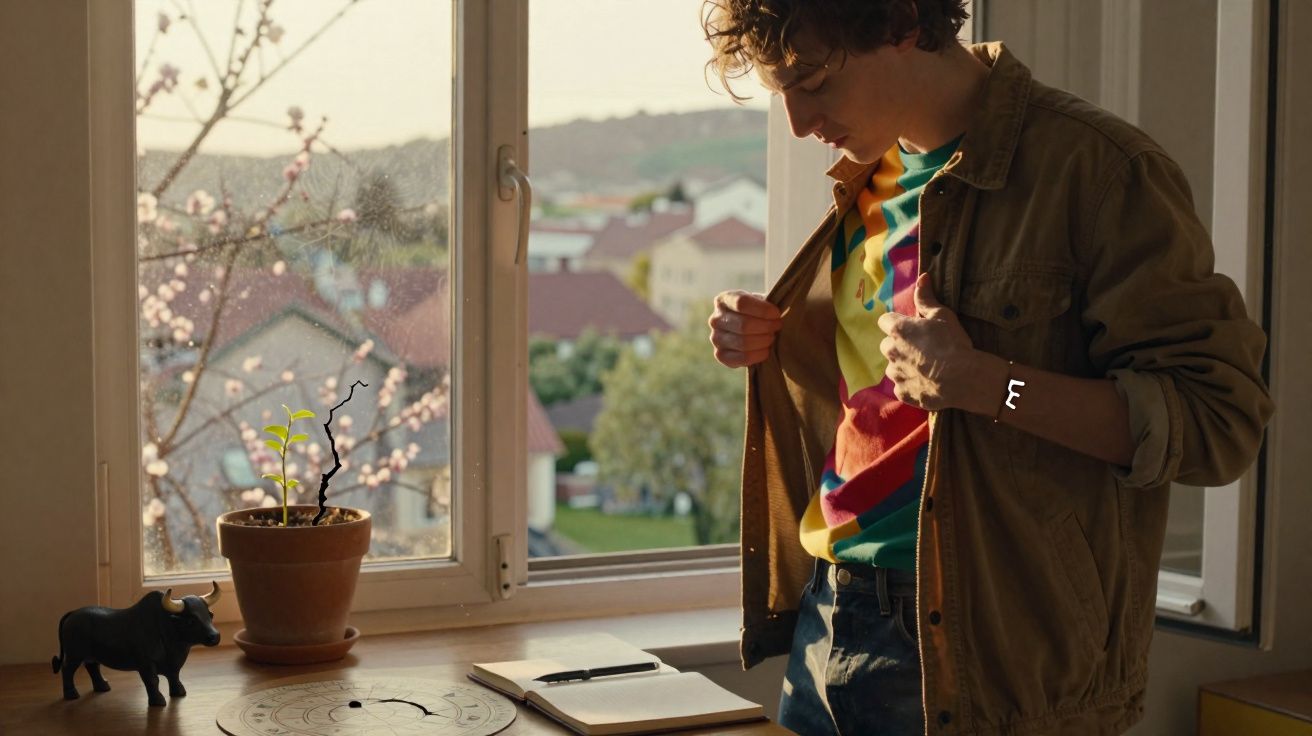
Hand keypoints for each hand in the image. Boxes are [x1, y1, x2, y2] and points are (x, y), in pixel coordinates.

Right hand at [708, 290, 782, 367]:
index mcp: (724, 300)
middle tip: (777, 326)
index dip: (763, 310)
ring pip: (743, 342)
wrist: (749, 330)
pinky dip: (758, 355)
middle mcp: (715, 319)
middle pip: (744, 324)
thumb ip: (767, 303)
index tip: (777, 314)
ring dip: (764, 341)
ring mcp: (715, 338)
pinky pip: (741, 358)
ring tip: (772, 337)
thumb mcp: (761, 301)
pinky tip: (766, 350)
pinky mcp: (720, 355)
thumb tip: (777, 312)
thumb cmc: (758, 312)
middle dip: (766, 326)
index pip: (742, 303)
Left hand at [876, 273, 981, 411]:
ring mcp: (895, 374)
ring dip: (904, 366)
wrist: (964, 378)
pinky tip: (927, 383)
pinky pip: (902, 387)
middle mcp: (891, 351)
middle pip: (888, 345)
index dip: (898, 324)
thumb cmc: (953, 343)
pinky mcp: (902, 393)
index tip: (912, 328)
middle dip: (900, 346)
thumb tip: (922, 276)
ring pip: (894, 367)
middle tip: (922, 349)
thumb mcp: (942, 315)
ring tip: (926, 368)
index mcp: (898, 330)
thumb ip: (926, 297)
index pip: (885, 321)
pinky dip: (911, 385)